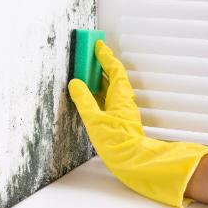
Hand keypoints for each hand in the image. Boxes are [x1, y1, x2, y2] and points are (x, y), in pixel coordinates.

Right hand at [68, 40, 207, 207]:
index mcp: (120, 96)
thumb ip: (84, 100)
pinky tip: (91, 97)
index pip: (114, 70)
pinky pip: (109, 99)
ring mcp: (123, 110)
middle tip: (90, 56)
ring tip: (86, 73)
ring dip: (100, 79)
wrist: (132, 161)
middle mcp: (124, 100)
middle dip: (102, 66)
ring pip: (112, 89)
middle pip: (114, 77)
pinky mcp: (120, 120)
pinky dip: (100, 93)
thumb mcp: (94, 119)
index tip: (98, 46)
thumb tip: (76, 83)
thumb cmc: (116, 141)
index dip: (106, 57)